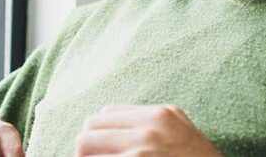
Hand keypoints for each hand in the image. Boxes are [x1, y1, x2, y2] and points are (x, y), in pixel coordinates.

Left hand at [75, 104, 221, 155]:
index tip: (104, 153)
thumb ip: (154, 125)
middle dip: (88, 149)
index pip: (106, 113)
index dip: (100, 135)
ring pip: (83, 144)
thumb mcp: (181, 133)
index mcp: (161, 115)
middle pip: (90, 127)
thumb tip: (115, 127)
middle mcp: (151, 127)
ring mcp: (142, 149)